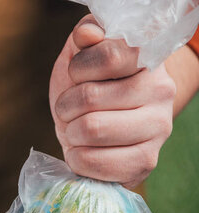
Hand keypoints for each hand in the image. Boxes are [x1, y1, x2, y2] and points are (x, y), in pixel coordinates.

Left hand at [49, 15, 175, 188]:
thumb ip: (85, 38)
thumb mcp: (80, 55)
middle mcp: (161, 91)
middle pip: (90, 98)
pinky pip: (94, 162)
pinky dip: (76, 158)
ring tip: (76, 130)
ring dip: (70, 132)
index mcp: (147, 58)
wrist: (101, 125)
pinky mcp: (146, 161)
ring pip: (91, 130)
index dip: (78, 68)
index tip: (76, 75)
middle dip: (65, 106)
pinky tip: (83, 151)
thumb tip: (87, 35)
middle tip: (70, 110)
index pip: (109, 56)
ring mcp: (159, 127)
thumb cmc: (88, 86)